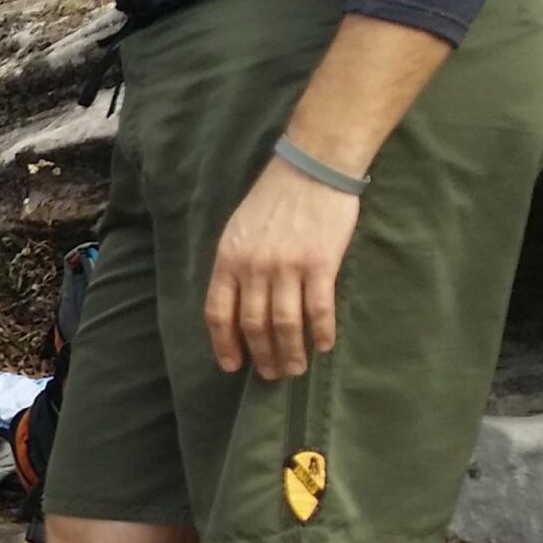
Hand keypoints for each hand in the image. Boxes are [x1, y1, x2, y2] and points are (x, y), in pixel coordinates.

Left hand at [204, 156, 360, 380]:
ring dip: (289, 351)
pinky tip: (323, 345)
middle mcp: (253, 268)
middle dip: (261, 354)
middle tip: (271, 373)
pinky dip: (320, 331)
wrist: (312, 168)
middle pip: (252, 324)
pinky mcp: (320, 264)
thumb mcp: (238, 231)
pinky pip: (318, 308)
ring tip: (295, 368)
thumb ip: (235, 266)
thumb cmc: (274, 199)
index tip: (232, 365)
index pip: (219, 313)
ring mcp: (286, 267)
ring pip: (284, 323)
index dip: (224, 344)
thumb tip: (236, 304)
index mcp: (229, 260)